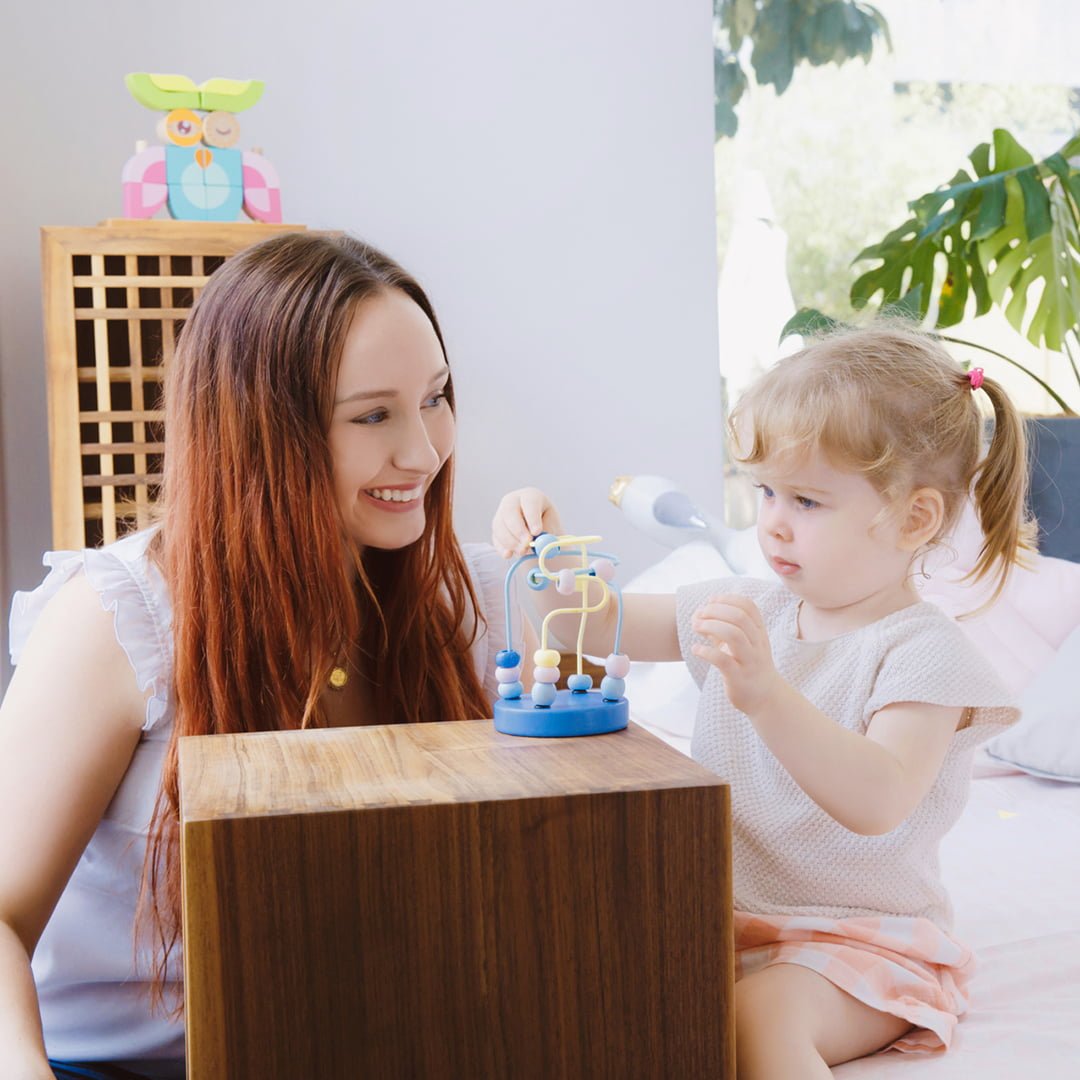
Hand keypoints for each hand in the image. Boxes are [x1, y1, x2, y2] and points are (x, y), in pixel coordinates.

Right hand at [492, 488, 564, 558]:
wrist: (539, 531)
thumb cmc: (547, 524)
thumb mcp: (552, 525)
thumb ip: (547, 532)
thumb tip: (539, 543)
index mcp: (531, 496)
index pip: (529, 502)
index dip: (532, 518)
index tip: (537, 532)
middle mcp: (513, 501)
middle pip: (509, 511)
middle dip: (518, 530)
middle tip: (526, 544)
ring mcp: (501, 513)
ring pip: (500, 526)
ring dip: (510, 541)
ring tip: (523, 551)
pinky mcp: (496, 528)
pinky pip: (496, 538)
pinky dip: (502, 548)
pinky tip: (509, 554)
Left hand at [691, 594, 783, 714]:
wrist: (765, 697)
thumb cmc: (747, 665)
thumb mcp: (739, 643)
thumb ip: (721, 628)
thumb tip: (698, 613)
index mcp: (759, 632)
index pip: (748, 606)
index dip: (727, 599)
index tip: (711, 601)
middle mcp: (757, 644)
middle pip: (740, 617)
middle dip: (715, 611)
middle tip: (699, 615)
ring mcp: (750, 661)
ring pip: (734, 635)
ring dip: (711, 626)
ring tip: (696, 627)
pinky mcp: (739, 678)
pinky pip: (723, 661)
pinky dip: (706, 652)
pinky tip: (696, 649)